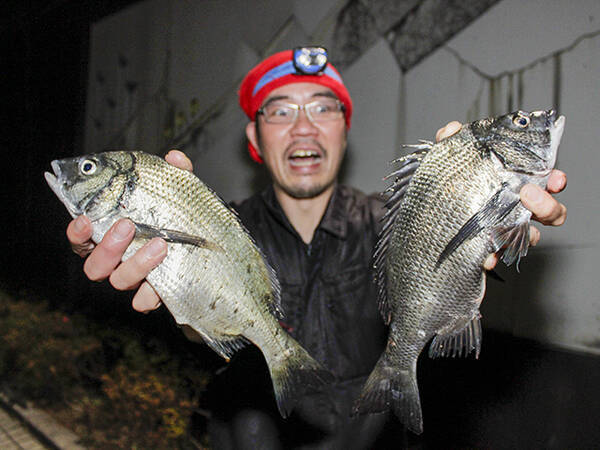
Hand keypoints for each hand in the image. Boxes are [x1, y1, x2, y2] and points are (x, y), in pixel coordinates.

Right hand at [66, 150, 193, 311]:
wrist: (207, 251)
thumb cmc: (180, 220)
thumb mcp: (179, 195)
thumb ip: (175, 176)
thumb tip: (175, 159)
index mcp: (112, 236)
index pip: (82, 238)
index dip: (78, 232)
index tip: (85, 219)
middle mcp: (117, 261)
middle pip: (95, 264)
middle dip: (109, 246)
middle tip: (127, 225)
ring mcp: (134, 280)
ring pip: (119, 281)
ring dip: (137, 263)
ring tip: (161, 244)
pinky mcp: (152, 295)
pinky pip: (143, 302)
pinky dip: (151, 294)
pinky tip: (166, 279)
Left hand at [434, 122, 567, 269]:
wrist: (420, 218)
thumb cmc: (442, 188)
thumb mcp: (443, 162)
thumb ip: (448, 144)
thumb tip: (451, 130)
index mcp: (511, 184)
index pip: (545, 182)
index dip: (555, 181)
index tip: (556, 179)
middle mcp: (513, 209)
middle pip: (549, 213)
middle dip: (547, 206)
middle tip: (529, 197)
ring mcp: (502, 231)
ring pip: (528, 237)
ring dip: (522, 235)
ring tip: (506, 231)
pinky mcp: (486, 251)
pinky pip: (497, 258)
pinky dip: (492, 258)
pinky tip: (485, 257)